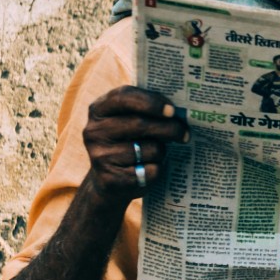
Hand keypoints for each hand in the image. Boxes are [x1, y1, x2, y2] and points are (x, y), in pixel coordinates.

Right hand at [82, 86, 188, 203]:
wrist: (111, 182)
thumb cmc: (127, 143)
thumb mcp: (129, 121)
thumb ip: (146, 110)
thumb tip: (179, 110)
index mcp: (98, 110)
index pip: (123, 97)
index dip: (151, 102)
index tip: (172, 110)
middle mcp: (94, 132)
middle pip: (140, 124)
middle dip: (169, 128)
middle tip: (185, 133)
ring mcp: (100, 157)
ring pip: (149, 149)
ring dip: (162, 152)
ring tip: (158, 153)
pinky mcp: (111, 180)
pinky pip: (150, 171)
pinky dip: (157, 170)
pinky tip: (149, 169)